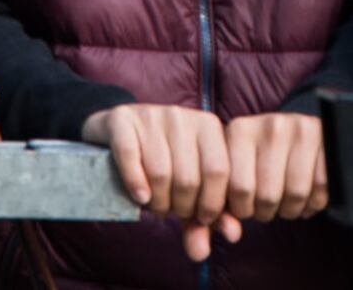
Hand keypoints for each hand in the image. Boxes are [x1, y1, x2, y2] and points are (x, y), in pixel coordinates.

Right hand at [85, 102, 233, 257]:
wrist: (119, 131)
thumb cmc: (164, 164)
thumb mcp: (191, 188)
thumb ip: (210, 216)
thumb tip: (232, 235)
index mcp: (209, 126)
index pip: (219, 172)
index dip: (211, 205)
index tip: (201, 217)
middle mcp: (183, 116)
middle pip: (188, 178)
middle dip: (181, 208)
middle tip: (173, 211)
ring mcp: (152, 116)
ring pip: (159, 174)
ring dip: (157, 203)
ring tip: (155, 204)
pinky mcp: (122, 120)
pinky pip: (130, 157)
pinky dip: (134, 184)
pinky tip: (139, 197)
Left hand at [223, 113, 328, 230]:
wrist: (298, 134)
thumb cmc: (260, 161)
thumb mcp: (234, 173)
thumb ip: (222, 206)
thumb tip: (223, 237)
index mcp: (240, 130)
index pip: (238, 188)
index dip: (241, 210)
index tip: (244, 209)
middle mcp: (270, 126)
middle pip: (267, 195)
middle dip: (266, 211)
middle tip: (266, 204)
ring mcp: (300, 130)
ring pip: (295, 194)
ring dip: (291, 208)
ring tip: (285, 200)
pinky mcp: (325, 139)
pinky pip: (321, 187)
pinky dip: (314, 201)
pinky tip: (306, 194)